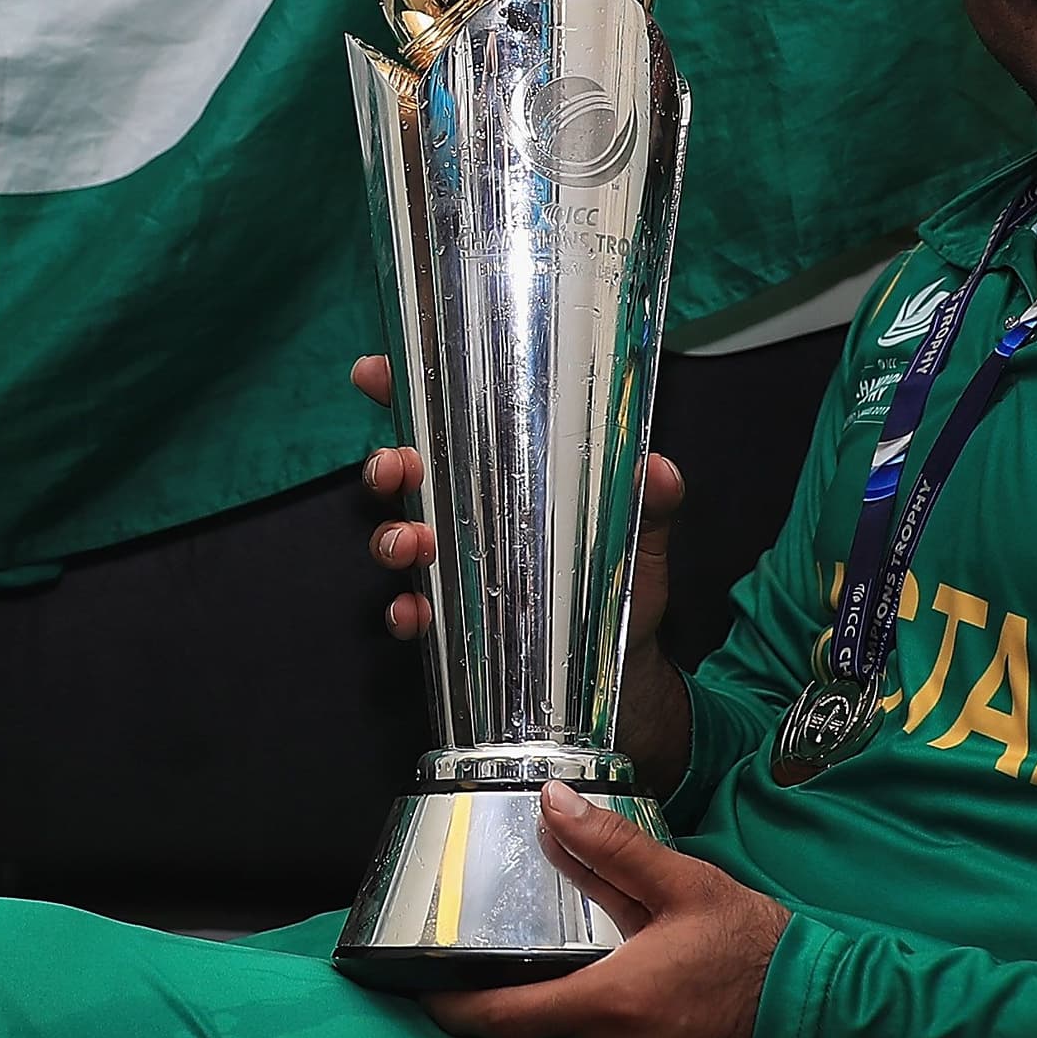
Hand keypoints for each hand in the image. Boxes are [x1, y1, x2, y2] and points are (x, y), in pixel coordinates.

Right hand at [351, 354, 694, 791]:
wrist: (625, 665)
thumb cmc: (623, 583)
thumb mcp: (642, 535)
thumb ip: (651, 501)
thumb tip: (660, 471)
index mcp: (507, 474)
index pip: (451, 423)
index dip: (407, 391)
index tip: (375, 373)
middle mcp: (470, 513)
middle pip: (408, 476)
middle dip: (388, 464)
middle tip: (397, 467)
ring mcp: (456, 566)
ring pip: (399, 537)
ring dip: (390, 536)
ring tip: (410, 543)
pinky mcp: (454, 621)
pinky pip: (412, 611)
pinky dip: (405, 611)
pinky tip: (415, 613)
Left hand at [421, 781, 789, 1037]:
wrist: (839, 1031)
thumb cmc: (762, 953)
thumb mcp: (688, 888)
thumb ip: (611, 849)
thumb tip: (550, 800)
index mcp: (609, 1006)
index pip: (499, 1021)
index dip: (453, 1011)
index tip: (426, 994)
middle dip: (528, 1010)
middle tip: (532, 973)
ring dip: (585, 1036)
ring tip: (622, 996)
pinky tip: (657, 1032)